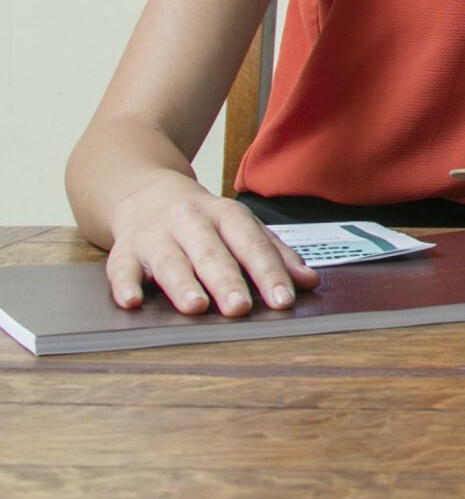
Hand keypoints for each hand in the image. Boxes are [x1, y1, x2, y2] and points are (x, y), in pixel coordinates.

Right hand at [101, 174, 318, 316]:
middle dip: (226, 280)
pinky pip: (120, 267)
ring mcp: (155, 234)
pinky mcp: (124, 249)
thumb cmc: (203, 220)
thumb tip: (310, 282)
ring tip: (196, 307)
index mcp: (226, 215)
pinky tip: (131, 302)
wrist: (143, 190)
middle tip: (240, 308)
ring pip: (169, 260)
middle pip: (211, 252)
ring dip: (182, 284)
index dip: (269, 272)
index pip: (252, 244)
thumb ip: (274, 253)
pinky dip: (123, 285)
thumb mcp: (241, 227)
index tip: (284, 300)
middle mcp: (190, 221)